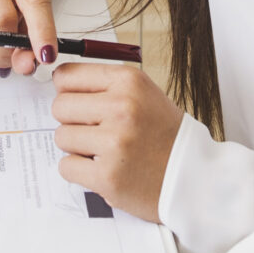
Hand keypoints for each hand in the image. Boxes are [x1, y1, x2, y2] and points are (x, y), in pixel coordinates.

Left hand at [52, 60, 181, 219]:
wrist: (194, 177)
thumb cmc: (166, 137)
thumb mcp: (144, 96)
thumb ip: (105, 88)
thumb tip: (60, 83)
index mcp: (130, 82)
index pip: (67, 75)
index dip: (68, 91)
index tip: (77, 101)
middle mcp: (122, 108)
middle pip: (60, 106)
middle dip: (72, 121)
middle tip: (96, 131)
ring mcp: (114, 143)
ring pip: (61, 137)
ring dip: (77, 148)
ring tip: (105, 152)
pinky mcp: (107, 176)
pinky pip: (66, 167)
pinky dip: (80, 171)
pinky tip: (103, 169)